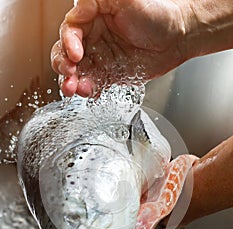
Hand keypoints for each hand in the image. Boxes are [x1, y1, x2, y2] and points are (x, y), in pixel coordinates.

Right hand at [51, 0, 186, 96]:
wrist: (179, 37)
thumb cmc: (157, 12)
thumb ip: (98, 0)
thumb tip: (78, 7)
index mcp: (92, 18)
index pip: (70, 31)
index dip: (68, 43)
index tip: (75, 53)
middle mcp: (93, 39)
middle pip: (66, 54)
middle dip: (63, 65)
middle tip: (68, 75)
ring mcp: (101, 59)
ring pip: (78, 72)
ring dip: (72, 82)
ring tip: (74, 89)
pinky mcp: (111, 76)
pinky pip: (94, 84)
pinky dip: (89, 90)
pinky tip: (89, 93)